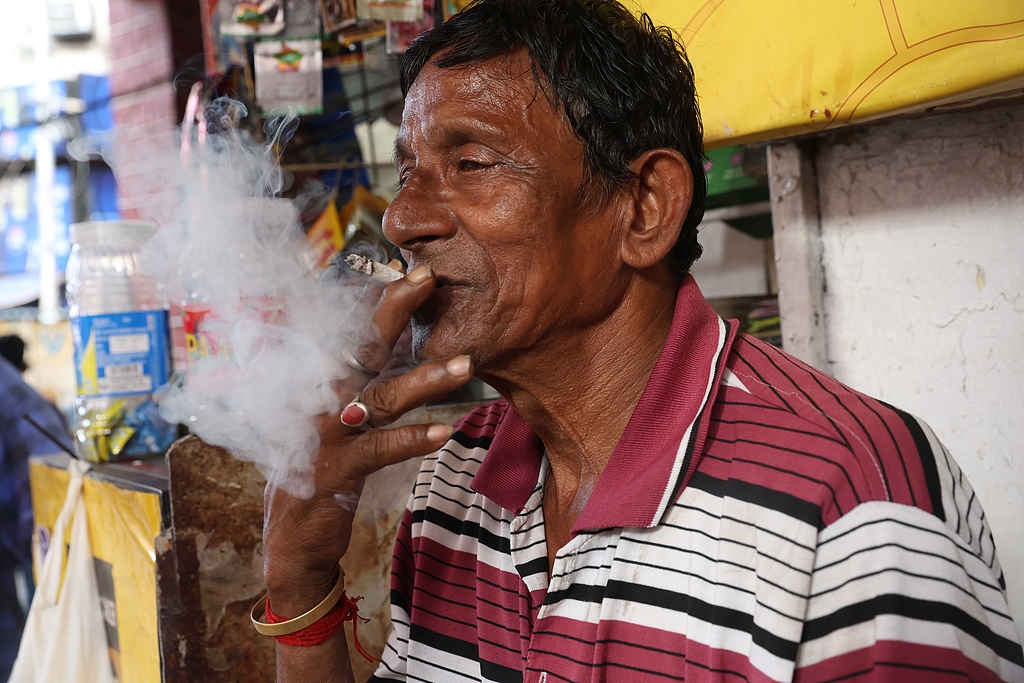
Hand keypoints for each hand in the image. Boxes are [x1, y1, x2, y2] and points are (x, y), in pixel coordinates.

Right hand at [262, 264, 471, 615]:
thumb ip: (368, 385)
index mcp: (329, 383)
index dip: (386, 301)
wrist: (296, 538)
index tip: (419, 269)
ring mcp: (327, 433)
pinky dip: (412, 439)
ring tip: (465, 365)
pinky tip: (446, 432)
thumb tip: (400, 347)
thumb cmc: (327, 470)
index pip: (358, 333)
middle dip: (395, 310)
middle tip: (429, 278)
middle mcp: (324, 399)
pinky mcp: (335, 470)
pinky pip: (380, 449)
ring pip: (381, 397)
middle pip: (362, 347)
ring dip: (425, 379)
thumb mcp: (346, 422)